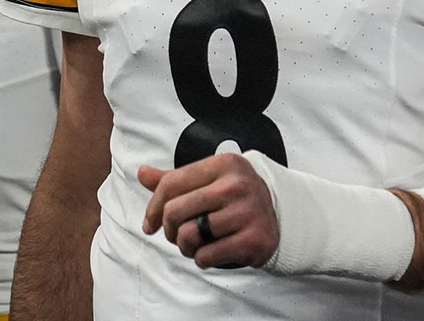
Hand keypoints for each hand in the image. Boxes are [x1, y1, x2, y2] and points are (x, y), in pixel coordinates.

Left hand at [138, 152, 278, 269]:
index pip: (170, 184)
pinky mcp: (254, 239)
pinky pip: (207, 256)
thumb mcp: (209, 181)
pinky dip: (201, 259)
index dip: (152, 208)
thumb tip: (142, 173)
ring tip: (194, 245)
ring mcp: (247, 212)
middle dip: (168, 229)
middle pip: (174, 211)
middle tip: (176, 236)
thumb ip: (175, 179)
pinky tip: (210, 253)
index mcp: (223, 164)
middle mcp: (236, 185)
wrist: (282, 217)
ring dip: (185, 247)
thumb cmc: (235, 198)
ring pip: (189, 236)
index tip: (149, 224)